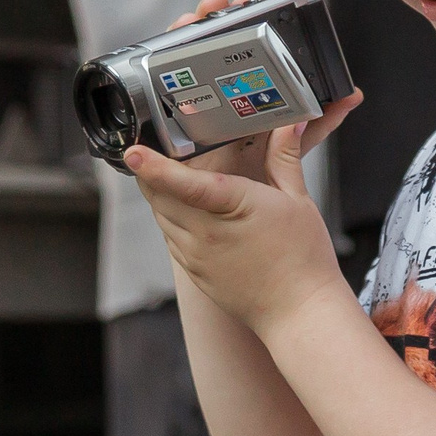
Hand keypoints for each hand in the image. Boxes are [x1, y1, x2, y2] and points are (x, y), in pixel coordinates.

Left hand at [125, 0, 362, 334]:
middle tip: (148, 148)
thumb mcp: (298, 200)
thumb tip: (291, 123)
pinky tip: (188, 211)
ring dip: (160, 195)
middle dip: (150, 172)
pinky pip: (171, 238)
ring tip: (168, 175)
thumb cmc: (303, 258)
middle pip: (160, 196)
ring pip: (162, 217)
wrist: (298, 313)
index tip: (132, 152)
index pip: (184, 183)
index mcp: (232, 208)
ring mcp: (195, 256)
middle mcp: (205, 234)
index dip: (154, 166)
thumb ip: (285, 157)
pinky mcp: (193, 272)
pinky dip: (172, 220)